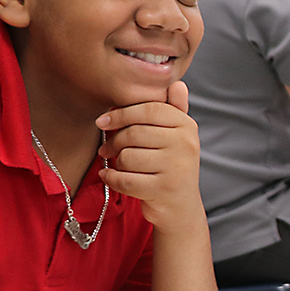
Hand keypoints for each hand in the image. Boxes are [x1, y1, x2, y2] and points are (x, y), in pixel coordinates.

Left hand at [98, 81, 203, 233]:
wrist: (181, 207)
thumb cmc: (173, 165)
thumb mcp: (178, 137)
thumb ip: (175, 110)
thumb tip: (177, 84)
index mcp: (187, 126)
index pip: (149, 109)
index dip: (122, 113)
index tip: (102, 121)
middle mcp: (185, 145)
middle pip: (135, 133)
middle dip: (114, 141)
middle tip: (106, 148)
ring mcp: (176, 168)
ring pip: (128, 157)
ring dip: (116, 163)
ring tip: (117, 164)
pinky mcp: (163, 190)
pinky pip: (125, 179)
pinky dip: (111, 179)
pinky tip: (109, 177)